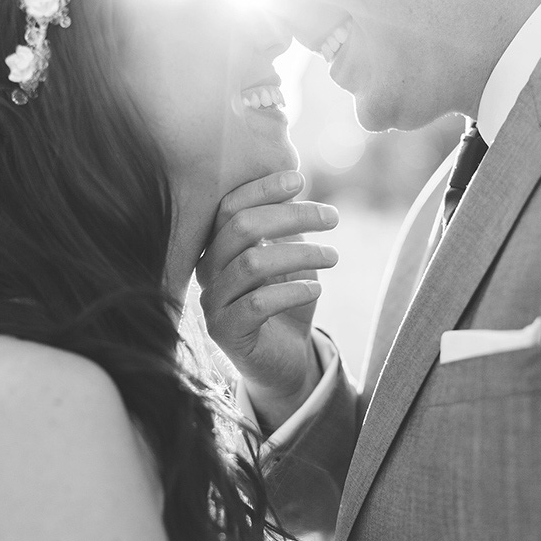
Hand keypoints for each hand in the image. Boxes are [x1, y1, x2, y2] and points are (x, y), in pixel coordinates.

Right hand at [197, 170, 338, 431]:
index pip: (229, 207)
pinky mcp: (226, 332)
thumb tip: (294, 183)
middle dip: (292, 216)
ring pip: (252, 264)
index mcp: (217, 247)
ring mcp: (212, 303)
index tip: (300, 179)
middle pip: (242, 228)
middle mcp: (207, 272)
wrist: (283, 361)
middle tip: (332, 217)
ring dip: (301, 254)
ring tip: (333, 256)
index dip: (262, 190)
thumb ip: (283, 228)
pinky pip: (257, 303)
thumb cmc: (285, 304)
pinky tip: (316, 290)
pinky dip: (292, 292)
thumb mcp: (288, 258)